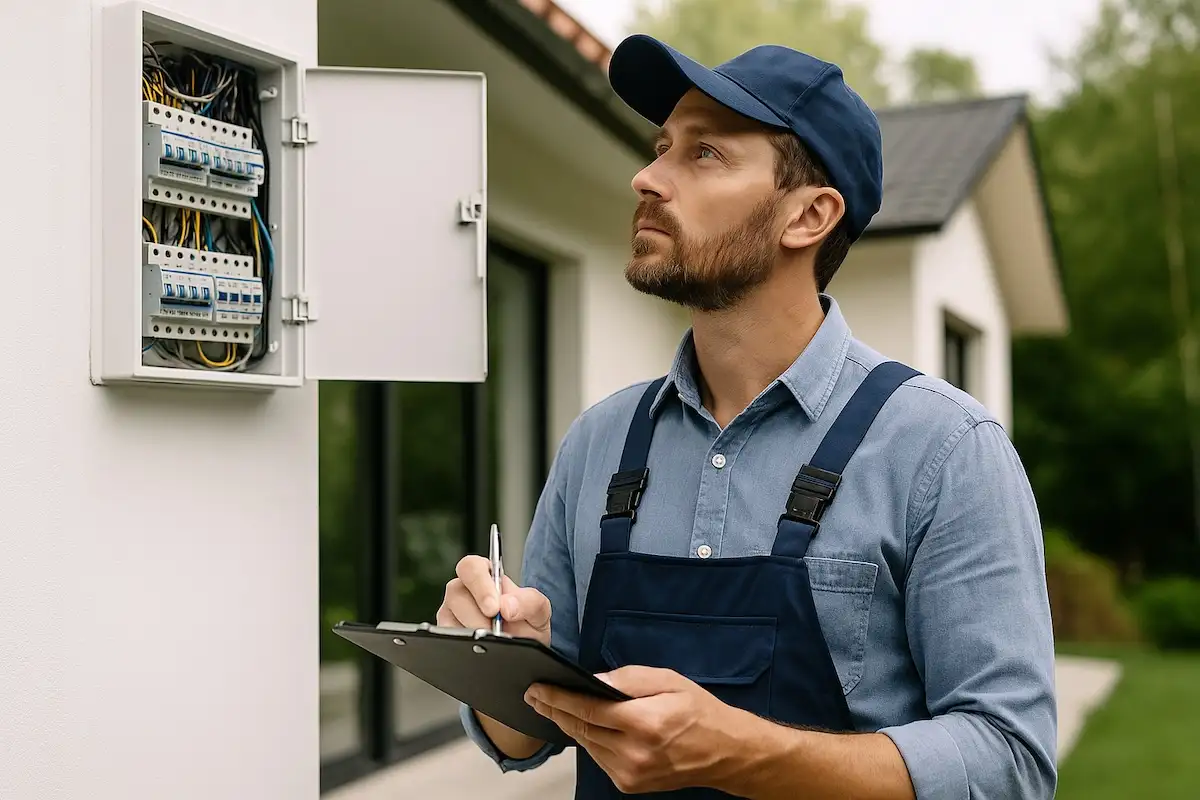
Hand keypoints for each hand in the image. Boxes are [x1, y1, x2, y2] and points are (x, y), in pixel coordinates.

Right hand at [436, 555, 551, 646]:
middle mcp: (464, 590)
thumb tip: (507, 606)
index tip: (494, 608)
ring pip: (448, 617)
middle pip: (456, 592)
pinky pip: (445, 638)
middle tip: (494, 631)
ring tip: (492, 641)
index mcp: (485, 575)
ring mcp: (452, 612)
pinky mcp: (445, 633)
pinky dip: (463, 645)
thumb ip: (529, 602)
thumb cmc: (526, 623)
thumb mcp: (538, 611)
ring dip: (472, 632)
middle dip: (477, 616)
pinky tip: (480, 649)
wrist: (523, 650)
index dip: (480, 585)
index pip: (471, 567)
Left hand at [525, 667, 742, 793]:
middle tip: (535, 696)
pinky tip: (582, 726)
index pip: (588, 710)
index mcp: (644, 723)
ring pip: (586, 745)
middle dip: (555, 710)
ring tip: (552, 707)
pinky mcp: (629, 784)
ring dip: (569, 725)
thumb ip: (628, 679)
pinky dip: (588, 740)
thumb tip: (593, 681)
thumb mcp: (667, 680)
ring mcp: (630, 773)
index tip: (538, 689)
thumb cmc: (699, 711)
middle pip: (581, 729)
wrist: (724, 752)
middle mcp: (634, 753)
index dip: (558, 698)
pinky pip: (598, 757)